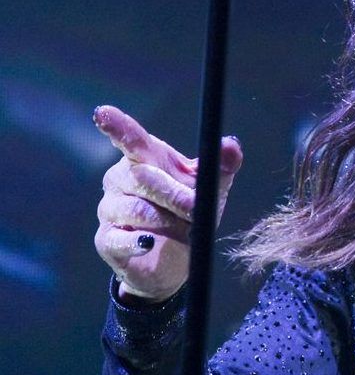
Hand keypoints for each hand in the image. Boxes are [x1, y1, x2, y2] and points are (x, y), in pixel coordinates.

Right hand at [93, 105, 242, 302]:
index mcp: (143, 159)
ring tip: (184, 230)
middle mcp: (120, 179)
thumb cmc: (189, 215)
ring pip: (135, 208)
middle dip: (174, 194)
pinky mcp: (106, 240)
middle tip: (195, 208)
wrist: (176, 261)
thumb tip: (231, 145)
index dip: (116, 126)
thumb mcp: (210, 189)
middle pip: (142, 177)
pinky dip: (137, 242)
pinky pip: (119, 239)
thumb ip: (221, 166)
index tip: (103, 113)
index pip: (129, 139)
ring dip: (165, 220)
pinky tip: (148, 243)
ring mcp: (110, 209)